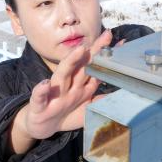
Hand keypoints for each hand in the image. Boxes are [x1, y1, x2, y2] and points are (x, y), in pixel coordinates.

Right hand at [8, 30, 112, 154]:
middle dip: (94, 50)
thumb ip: (100, 101)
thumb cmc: (64, 114)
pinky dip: (41, 90)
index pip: (95, 68)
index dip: (107, 57)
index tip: (121, 44)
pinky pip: (39, 96)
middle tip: (107, 35)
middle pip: (82, 65)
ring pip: (62, 74)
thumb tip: (121, 96)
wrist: (42, 127)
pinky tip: (46, 84)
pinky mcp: (39, 104)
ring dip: (70, 61)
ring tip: (80, 50)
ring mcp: (54, 93)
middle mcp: (69, 85)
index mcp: (80, 86)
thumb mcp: (85, 110)